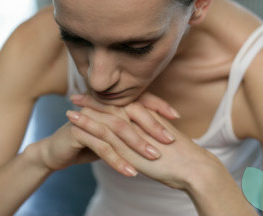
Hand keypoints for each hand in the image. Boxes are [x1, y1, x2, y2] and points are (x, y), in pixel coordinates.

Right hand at [36, 92, 178, 176]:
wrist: (57, 152)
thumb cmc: (89, 143)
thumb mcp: (114, 135)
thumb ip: (132, 129)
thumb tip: (159, 131)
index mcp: (112, 104)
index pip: (138, 100)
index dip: (158, 105)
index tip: (177, 116)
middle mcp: (102, 106)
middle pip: (131, 112)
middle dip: (152, 127)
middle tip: (170, 140)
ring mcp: (90, 117)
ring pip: (118, 129)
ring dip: (137, 145)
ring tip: (154, 158)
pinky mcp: (79, 132)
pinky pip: (102, 146)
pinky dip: (117, 160)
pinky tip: (130, 172)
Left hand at [70, 94, 222, 190]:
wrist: (193, 166)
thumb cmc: (183, 159)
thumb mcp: (163, 143)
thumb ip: (152, 136)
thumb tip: (145, 140)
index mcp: (148, 117)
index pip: (123, 105)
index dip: (107, 101)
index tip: (93, 97)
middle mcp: (139, 119)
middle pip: (112, 106)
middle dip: (92, 101)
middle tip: (74, 96)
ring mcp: (133, 130)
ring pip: (105, 116)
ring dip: (85, 111)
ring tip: (69, 108)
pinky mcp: (129, 143)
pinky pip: (104, 130)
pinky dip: (87, 124)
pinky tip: (74, 122)